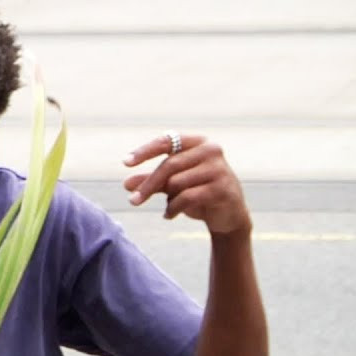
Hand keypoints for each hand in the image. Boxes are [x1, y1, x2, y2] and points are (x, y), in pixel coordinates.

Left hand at [123, 132, 251, 234]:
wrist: (229, 215)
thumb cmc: (198, 193)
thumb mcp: (172, 185)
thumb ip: (151, 181)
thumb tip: (126, 185)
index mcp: (198, 142)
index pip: (167, 141)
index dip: (145, 151)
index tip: (125, 163)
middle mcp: (211, 151)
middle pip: (169, 165)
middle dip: (148, 184)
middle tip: (132, 200)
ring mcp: (219, 169)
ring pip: (177, 183)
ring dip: (167, 199)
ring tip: (169, 206)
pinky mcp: (222, 189)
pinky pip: (187, 198)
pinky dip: (173, 208)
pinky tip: (168, 215)